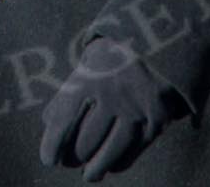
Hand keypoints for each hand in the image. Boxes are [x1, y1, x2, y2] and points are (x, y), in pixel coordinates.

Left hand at [37, 38, 181, 181]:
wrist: (162, 37)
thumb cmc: (115, 55)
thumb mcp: (87, 62)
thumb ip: (68, 90)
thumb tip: (48, 122)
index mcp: (88, 78)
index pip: (63, 120)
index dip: (52, 145)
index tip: (49, 159)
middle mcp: (110, 95)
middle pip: (86, 141)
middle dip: (74, 157)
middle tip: (70, 162)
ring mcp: (135, 109)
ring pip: (111, 151)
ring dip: (97, 168)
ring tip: (89, 175)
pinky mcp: (156, 119)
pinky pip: (134, 150)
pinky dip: (121, 162)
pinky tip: (113, 166)